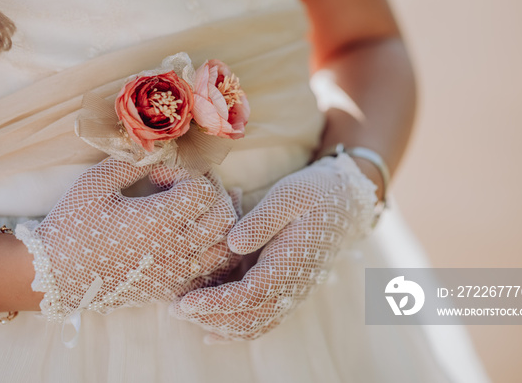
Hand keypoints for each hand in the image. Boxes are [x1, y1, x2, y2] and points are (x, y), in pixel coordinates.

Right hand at [15, 157, 238, 320]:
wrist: (56, 277)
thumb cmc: (72, 226)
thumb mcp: (96, 182)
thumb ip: (132, 161)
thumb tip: (159, 148)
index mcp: (159, 221)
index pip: (203, 189)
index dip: (187, 172)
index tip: (160, 171)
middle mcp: (176, 250)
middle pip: (224, 216)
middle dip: (211, 191)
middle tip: (184, 182)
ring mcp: (177, 273)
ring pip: (225, 247)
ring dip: (219, 222)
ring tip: (197, 207)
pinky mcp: (171, 288)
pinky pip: (212, 272)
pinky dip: (215, 251)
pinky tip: (200, 235)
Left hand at [170, 153, 376, 341]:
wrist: (347, 202)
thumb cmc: (314, 193)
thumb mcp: (288, 196)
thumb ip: (261, 221)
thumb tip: (232, 244)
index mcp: (291, 264)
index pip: (248, 296)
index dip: (214, 304)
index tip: (183, 303)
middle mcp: (294, 287)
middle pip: (248, 319)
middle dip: (209, 318)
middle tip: (173, 309)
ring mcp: (292, 292)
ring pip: (255, 326)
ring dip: (220, 325)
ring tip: (185, 314)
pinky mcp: (287, 290)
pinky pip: (262, 320)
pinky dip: (235, 327)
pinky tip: (209, 328)